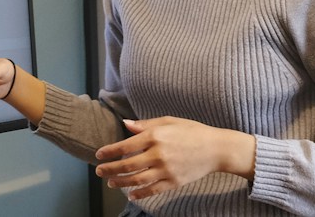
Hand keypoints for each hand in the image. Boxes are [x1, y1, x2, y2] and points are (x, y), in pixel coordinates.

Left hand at [94, 117, 255, 200]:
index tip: (99, 155)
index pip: (126, 146)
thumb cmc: (191, 131)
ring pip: (137, 179)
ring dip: (121, 182)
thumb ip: (145, 125)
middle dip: (110, 169)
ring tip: (111, 183)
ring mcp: (166, 170)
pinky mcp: (174, 182)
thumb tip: (125, 124)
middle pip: (128, 165)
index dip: (110, 152)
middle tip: (99, 171)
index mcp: (155, 136)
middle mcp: (158, 153)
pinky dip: (140, 193)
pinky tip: (131, 194)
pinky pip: (153, 190)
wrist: (216, 148)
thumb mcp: (168, 121)